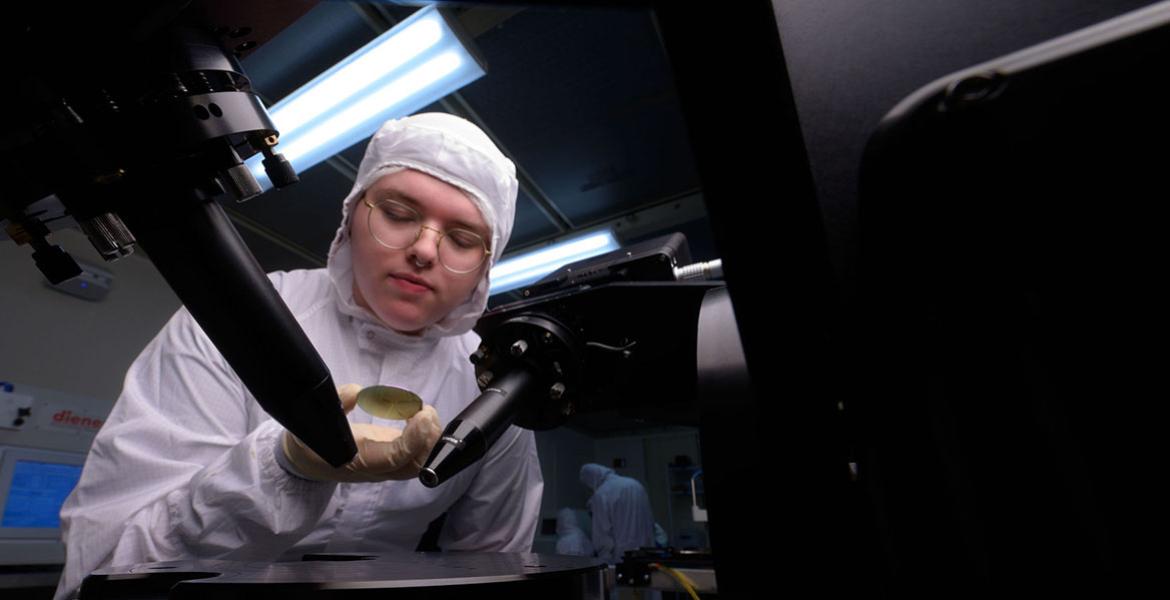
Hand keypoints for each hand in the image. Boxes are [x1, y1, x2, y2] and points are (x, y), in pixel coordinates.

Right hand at [280, 383, 442, 481]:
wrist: (305, 460)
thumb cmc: (310, 440)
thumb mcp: (314, 419)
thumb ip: (337, 402)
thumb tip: (357, 391)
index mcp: (357, 461)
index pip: (395, 458)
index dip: (413, 439)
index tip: (421, 415)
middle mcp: (376, 467)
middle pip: (416, 466)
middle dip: (430, 439)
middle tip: (426, 411)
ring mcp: (386, 465)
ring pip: (420, 462)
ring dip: (430, 437)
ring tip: (423, 411)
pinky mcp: (391, 456)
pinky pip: (416, 453)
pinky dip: (424, 435)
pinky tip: (416, 415)